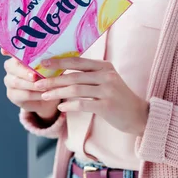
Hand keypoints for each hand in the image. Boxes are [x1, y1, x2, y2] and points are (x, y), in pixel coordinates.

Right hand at [1, 49, 59, 121]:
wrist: (48, 96)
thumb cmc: (50, 76)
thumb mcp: (51, 66)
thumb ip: (49, 59)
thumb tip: (56, 52)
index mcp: (18, 56)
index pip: (11, 51)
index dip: (7, 50)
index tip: (4, 51)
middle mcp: (10, 68)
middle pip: (11, 66)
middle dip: (24, 71)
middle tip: (35, 75)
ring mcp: (9, 81)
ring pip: (17, 82)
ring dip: (32, 84)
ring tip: (45, 86)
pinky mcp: (12, 95)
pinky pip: (24, 94)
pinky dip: (36, 95)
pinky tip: (45, 95)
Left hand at [34, 57, 148, 135]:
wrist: (139, 115)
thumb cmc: (118, 98)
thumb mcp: (106, 81)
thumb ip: (89, 75)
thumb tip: (62, 73)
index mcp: (104, 66)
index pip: (77, 61)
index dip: (59, 61)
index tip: (42, 64)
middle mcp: (106, 75)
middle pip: (73, 76)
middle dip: (53, 80)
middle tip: (38, 84)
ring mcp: (108, 90)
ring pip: (76, 89)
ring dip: (57, 93)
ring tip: (44, 96)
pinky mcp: (108, 106)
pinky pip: (83, 104)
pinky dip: (70, 106)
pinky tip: (61, 108)